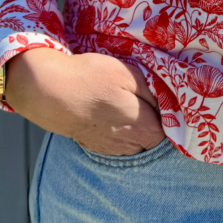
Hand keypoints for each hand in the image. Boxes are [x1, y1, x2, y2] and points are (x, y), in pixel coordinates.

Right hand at [5, 49, 165, 155]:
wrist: (49, 92)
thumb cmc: (92, 79)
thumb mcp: (130, 75)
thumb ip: (154, 94)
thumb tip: (169, 107)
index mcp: (142, 128)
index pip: (170, 133)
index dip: (172, 117)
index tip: (169, 102)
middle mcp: (128, 145)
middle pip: (153, 140)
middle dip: (157, 124)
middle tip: (151, 101)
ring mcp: (110, 148)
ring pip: (136, 143)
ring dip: (138, 129)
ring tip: (131, 106)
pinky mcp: (95, 145)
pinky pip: (118, 143)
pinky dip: (121, 132)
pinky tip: (113, 113)